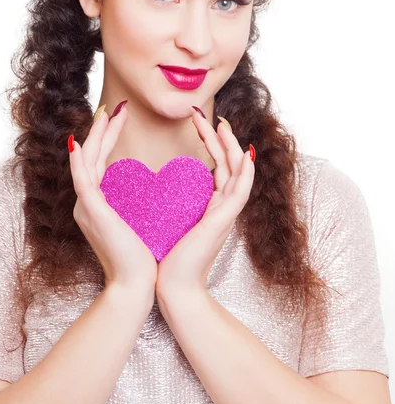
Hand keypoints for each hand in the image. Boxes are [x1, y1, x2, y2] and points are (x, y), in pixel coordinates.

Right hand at [68, 104, 157, 299]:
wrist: (136, 284)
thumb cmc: (142, 257)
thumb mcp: (139, 222)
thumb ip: (136, 203)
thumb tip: (148, 187)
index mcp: (98, 204)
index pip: (100, 162)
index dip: (107, 139)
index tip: (119, 120)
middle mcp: (87, 203)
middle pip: (90, 157)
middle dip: (102, 131)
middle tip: (115, 109)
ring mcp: (86, 207)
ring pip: (85, 162)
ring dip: (95, 136)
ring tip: (108, 114)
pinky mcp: (91, 211)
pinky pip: (82, 180)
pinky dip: (80, 161)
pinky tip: (81, 143)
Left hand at [155, 109, 254, 298]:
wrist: (174, 287)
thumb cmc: (167, 258)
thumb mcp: (171, 222)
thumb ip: (173, 203)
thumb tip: (158, 187)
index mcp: (210, 206)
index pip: (216, 166)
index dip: (211, 144)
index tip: (199, 124)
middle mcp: (222, 207)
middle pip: (229, 163)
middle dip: (220, 138)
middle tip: (208, 115)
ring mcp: (226, 214)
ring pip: (238, 172)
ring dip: (232, 146)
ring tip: (221, 124)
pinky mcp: (223, 221)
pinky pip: (240, 192)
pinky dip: (244, 172)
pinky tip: (242, 154)